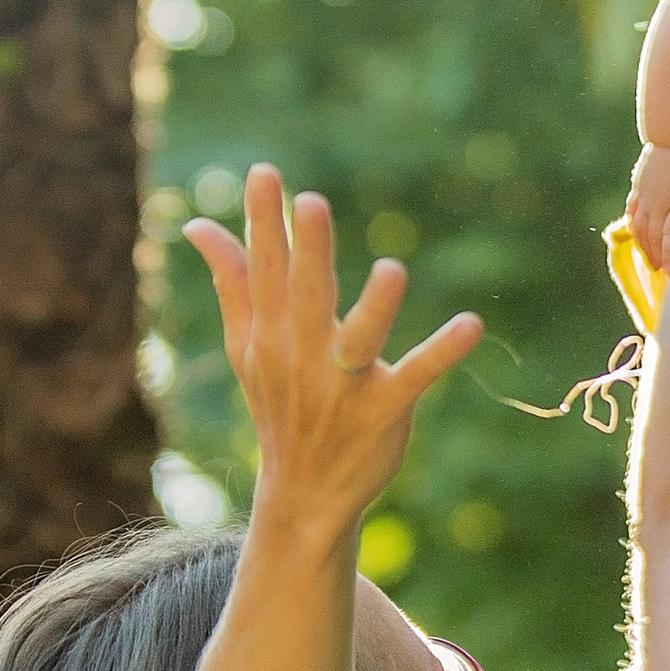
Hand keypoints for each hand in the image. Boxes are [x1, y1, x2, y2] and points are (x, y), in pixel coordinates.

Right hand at [184, 167, 479, 536]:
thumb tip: (199, 226)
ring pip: (359, 341)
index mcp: (270, 336)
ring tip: (392, 270)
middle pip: (305, 298)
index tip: (266, 174)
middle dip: (309, 253)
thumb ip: (231, 282)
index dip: (266, 224)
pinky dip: (442, 353)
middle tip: (312, 203)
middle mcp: (303, 357)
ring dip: (375, 307)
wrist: (303, 496)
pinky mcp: (386, 410)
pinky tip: (471, 324)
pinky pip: (416, 378)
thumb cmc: (279, 407)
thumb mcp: (248, 348)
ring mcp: (344, 387)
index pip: (265, 272)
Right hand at [629, 140, 669, 276]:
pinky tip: (639, 237)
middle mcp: (661, 201)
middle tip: (663, 271)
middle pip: (654, 236)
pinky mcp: (638, 187)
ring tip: (652, 260)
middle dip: (658, 256)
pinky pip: (632, 213)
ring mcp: (647, 195)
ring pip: (640, 227)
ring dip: (644, 246)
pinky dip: (634, 228)